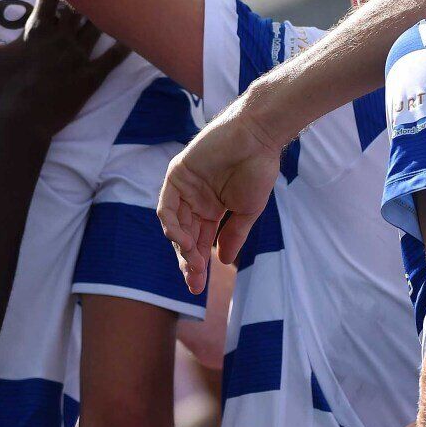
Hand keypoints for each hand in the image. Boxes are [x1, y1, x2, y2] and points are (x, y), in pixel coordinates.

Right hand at [0, 0, 129, 141]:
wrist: (21, 124)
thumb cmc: (0, 89)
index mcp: (37, 31)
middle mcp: (61, 39)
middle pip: (77, 8)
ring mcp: (78, 58)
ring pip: (96, 27)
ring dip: (104, 13)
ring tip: (112, 0)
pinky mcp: (91, 78)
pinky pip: (112, 58)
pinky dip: (123, 46)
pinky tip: (132, 35)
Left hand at [156, 99, 286, 293]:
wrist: (258, 138)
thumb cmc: (258, 170)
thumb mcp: (247, 211)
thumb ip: (233, 235)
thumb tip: (222, 261)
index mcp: (212, 209)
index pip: (200, 242)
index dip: (197, 265)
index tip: (198, 288)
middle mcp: (195, 200)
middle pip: (185, 237)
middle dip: (188, 262)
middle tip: (194, 282)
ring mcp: (185, 188)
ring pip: (174, 225)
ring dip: (181, 247)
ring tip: (193, 262)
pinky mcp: (177, 175)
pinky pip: (167, 206)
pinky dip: (173, 226)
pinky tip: (185, 241)